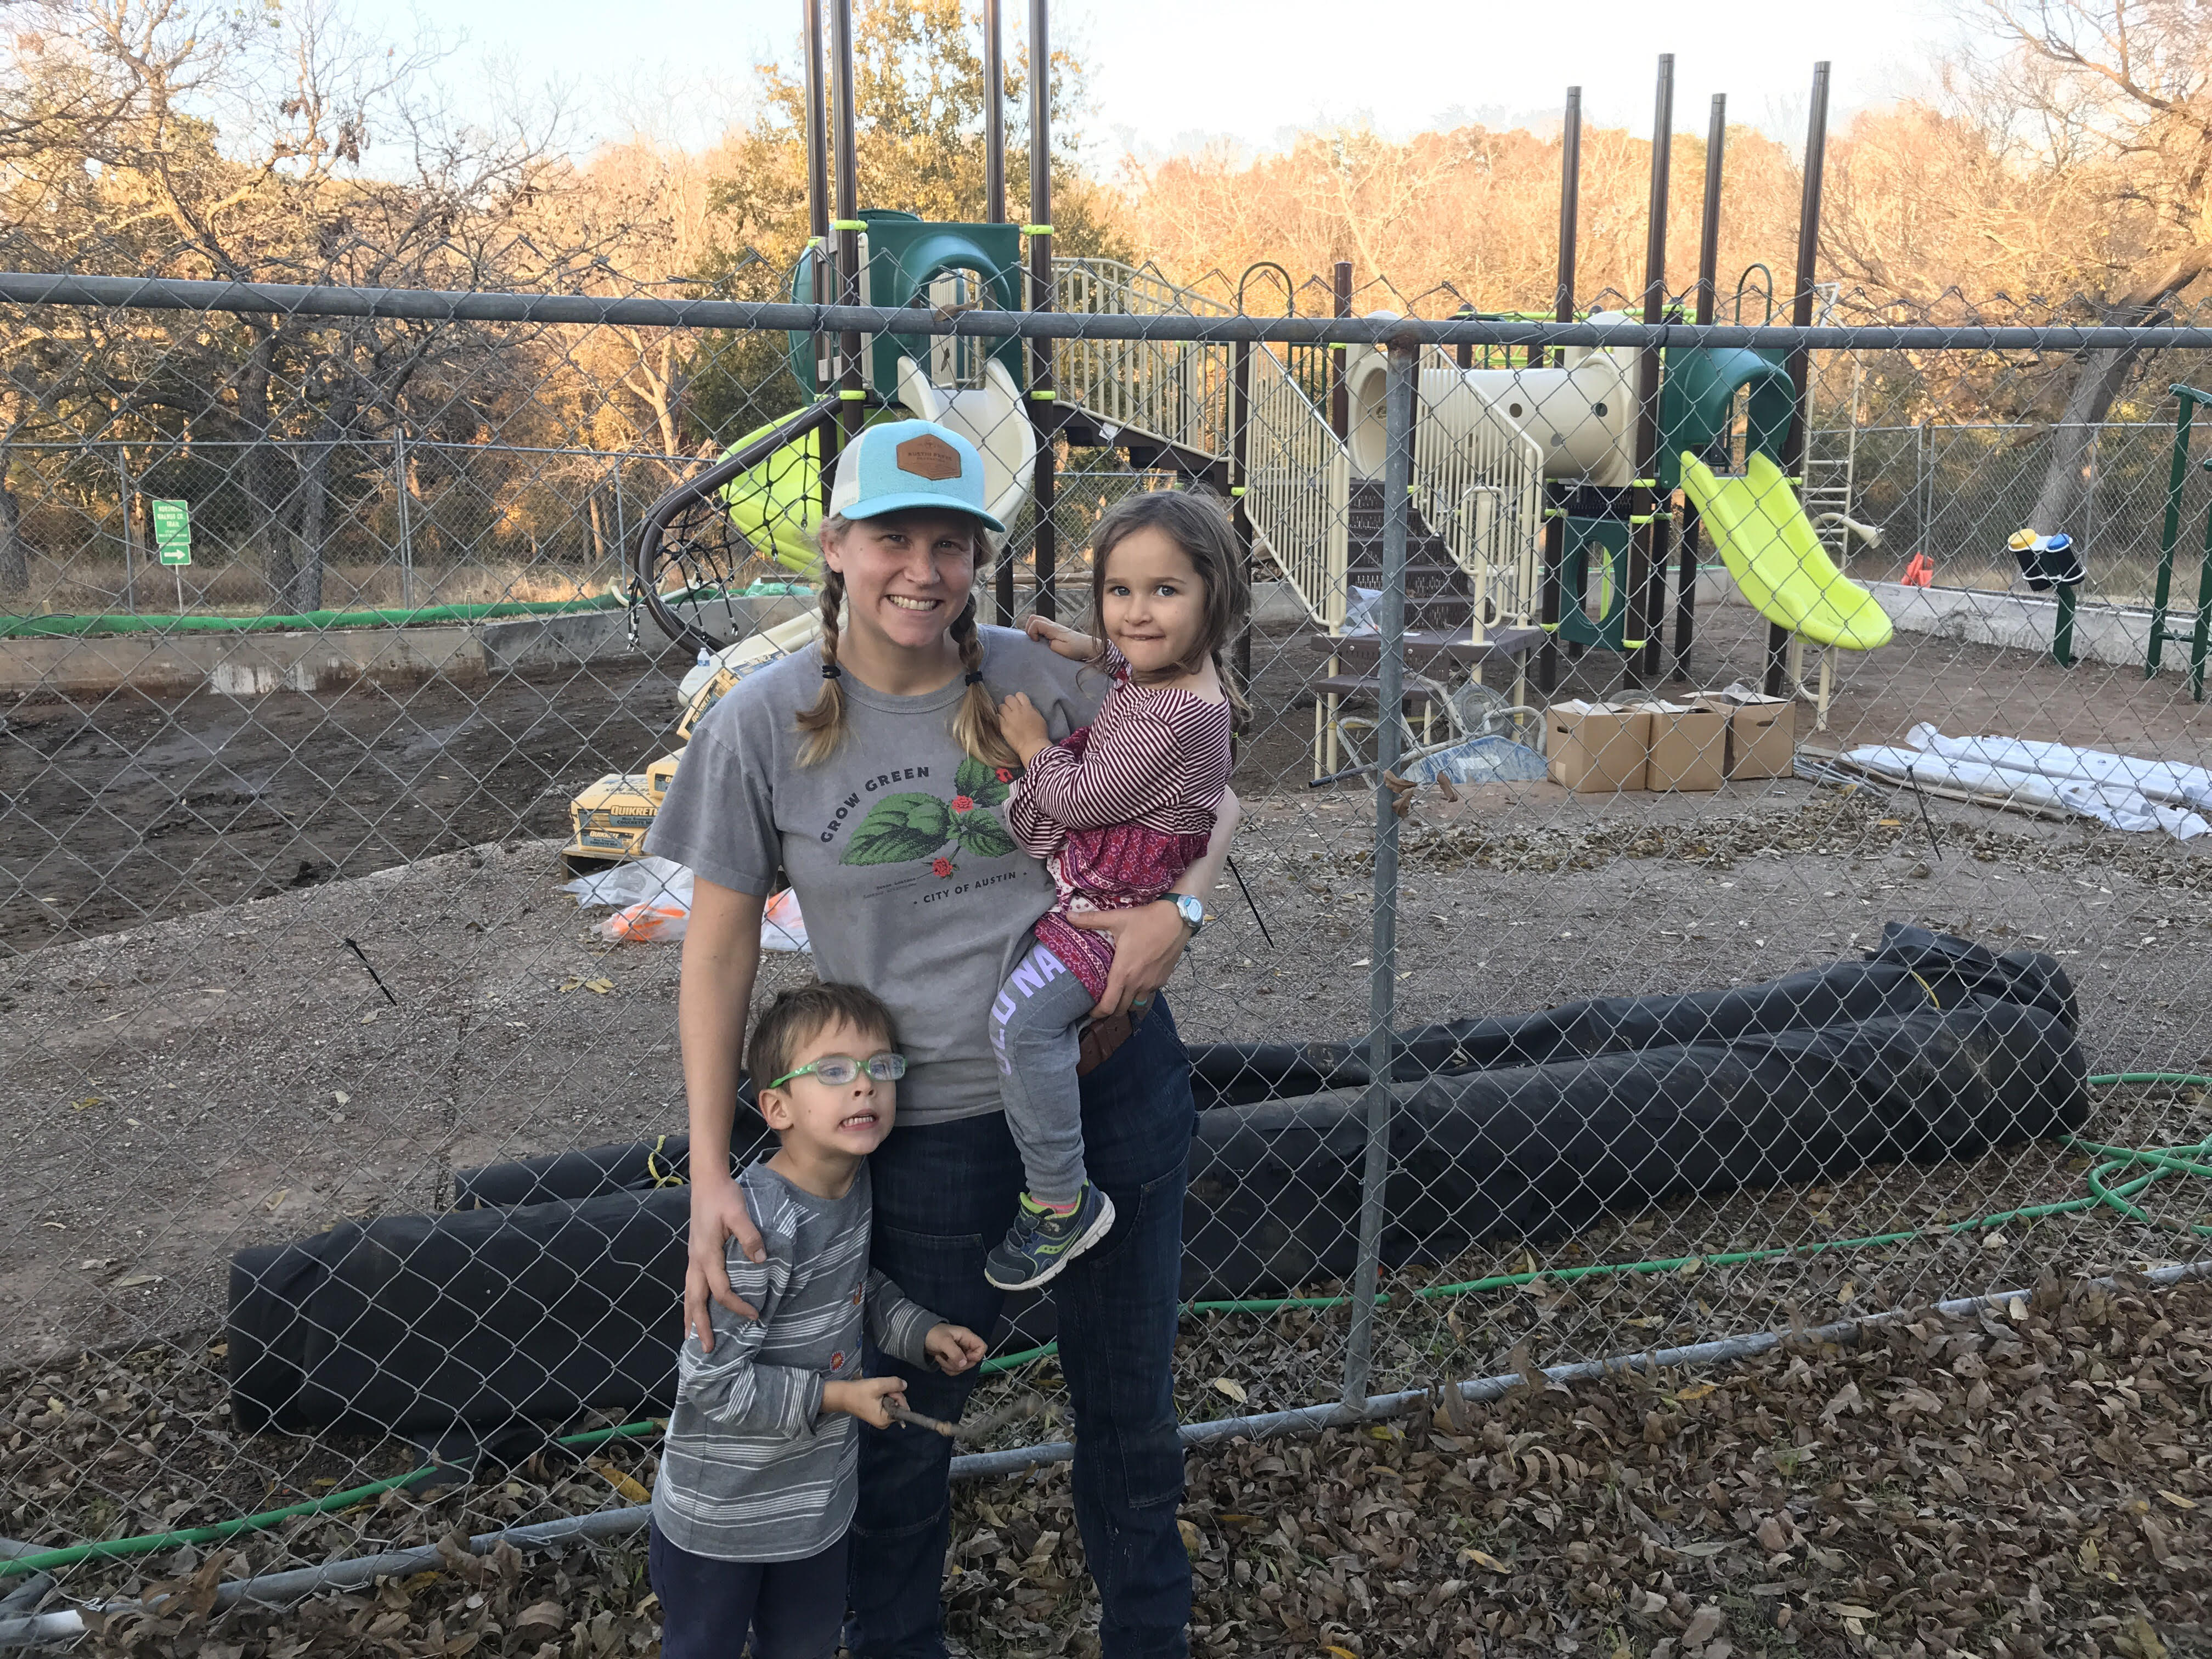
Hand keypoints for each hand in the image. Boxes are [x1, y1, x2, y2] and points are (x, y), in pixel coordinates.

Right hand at [685, 1175, 764, 1350]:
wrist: (707, 1182)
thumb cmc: (724, 1196)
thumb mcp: (739, 1213)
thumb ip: (749, 1236)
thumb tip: (761, 1261)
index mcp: (707, 1255)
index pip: (721, 1290)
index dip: (737, 1306)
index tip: (754, 1316)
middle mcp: (696, 1261)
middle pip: (695, 1301)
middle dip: (700, 1326)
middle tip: (706, 1350)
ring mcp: (692, 1259)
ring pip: (688, 1295)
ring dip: (690, 1318)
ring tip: (691, 1338)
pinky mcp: (695, 1255)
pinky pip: (690, 1285)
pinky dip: (690, 1302)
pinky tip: (693, 1309)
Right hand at [823, 1375, 908, 1429]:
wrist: (842, 1395)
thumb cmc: (859, 1392)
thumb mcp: (878, 1385)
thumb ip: (894, 1384)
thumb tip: (905, 1385)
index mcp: (885, 1420)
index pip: (903, 1408)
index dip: (898, 1396)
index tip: (889, 1390)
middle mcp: (885, 1422)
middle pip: (898, 1404)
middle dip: (893, 1393)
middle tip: (881, 1388)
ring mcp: (881, 1418)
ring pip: (893, 1402)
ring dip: (888, 1392)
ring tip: (876, 1389)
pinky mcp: (877, 1413)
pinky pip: (887, 1403)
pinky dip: (884, 1395)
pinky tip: (876, 1392)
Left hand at [925, 1323, 986, 1374]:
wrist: (920, 1337)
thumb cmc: (932, 1335)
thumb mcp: (943, 1342)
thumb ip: (954, 1352)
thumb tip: (964, 1364)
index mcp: (967, 1337)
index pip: (982, 1347)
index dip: (976, 1356)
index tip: (964, 1358)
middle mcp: (966, 1345)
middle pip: (973, 1361)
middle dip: (959, 1364)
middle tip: (947, 1359)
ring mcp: (960, 1352)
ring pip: (964, 1367)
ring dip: (951, 1367)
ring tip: (941, 1358)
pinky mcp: (954, 1359)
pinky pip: (957, 1369)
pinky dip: (949, 1369)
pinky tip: (941, 1361)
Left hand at [997, 691, 1050, 762]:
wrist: (1032, 746)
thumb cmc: (1040, 734)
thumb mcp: (1040, 718)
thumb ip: (1033, 710)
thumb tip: (1027, 706)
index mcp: (1027, 708)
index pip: (1019, 695)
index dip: (1018, 698)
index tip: (1019, 704)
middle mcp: (1017, 710)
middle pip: (1008, 698)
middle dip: (1009, 702)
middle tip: (1011, 709)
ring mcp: (1009, 718)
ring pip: (1001, 706)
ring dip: (1003, 710)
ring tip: (1006, 716)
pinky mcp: (1003, 726)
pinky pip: (997, 717)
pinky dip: (1000, 718)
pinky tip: (1003, 722)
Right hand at [1023, 614, 1096, 660]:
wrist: (1088, 647)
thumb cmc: (1077, 648)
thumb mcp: (1063, 649)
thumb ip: (1050, 645)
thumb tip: (1043, 642)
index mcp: (1053, 629)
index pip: (1035, 622)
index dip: (1031, 631)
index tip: (1037, 642)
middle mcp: (1052, 625)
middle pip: (1034, 617)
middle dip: (1029, 628)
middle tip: (1034, 640)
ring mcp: (1054, 627)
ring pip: (1037, 621)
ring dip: (1033, 630)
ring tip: (1038, 641)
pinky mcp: (1055, 631)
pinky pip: (1042, 626)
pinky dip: (1038, 632)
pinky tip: (1043, 641)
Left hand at [1069, 899, 1190, 1017]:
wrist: (1177, 920)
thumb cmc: (1146, 920)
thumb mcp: (1116, 918)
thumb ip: (1091, 920)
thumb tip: (1068, 915)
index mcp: (1123, 972)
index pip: (1108, 1005)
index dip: (1097, 1013)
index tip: (1089, 1011)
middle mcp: (1137, 983)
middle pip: (1120, 1010)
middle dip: (1109, 1010)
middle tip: (1101, 1002)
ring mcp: (1151, 983)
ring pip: (1135, 1005)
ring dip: (1125, 1004)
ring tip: (1118, 995)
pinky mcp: (1162, 980)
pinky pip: (1147, 994)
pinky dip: (1139, 994)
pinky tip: (1135, 982)